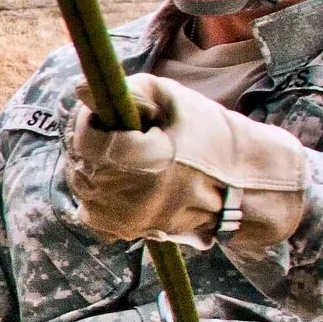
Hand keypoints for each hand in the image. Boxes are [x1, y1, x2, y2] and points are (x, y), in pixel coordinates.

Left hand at [67, 74, 309, 250]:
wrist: (242, 188)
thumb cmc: (211, 137)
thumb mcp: (174, 99)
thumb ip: (128, 92)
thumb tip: (81, 90)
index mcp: (141, 161)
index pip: (85, 137)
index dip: (94, 119)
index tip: (113, 113)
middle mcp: (125, 196)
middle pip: (80, 159)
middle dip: (96, 141)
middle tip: (127, 134)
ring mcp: (121, 218)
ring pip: (81, 181)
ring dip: (96, 165)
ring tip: (132, 158)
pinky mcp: (122, 232)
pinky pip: (90, 205)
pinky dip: (100, 190)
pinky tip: (125, 180)